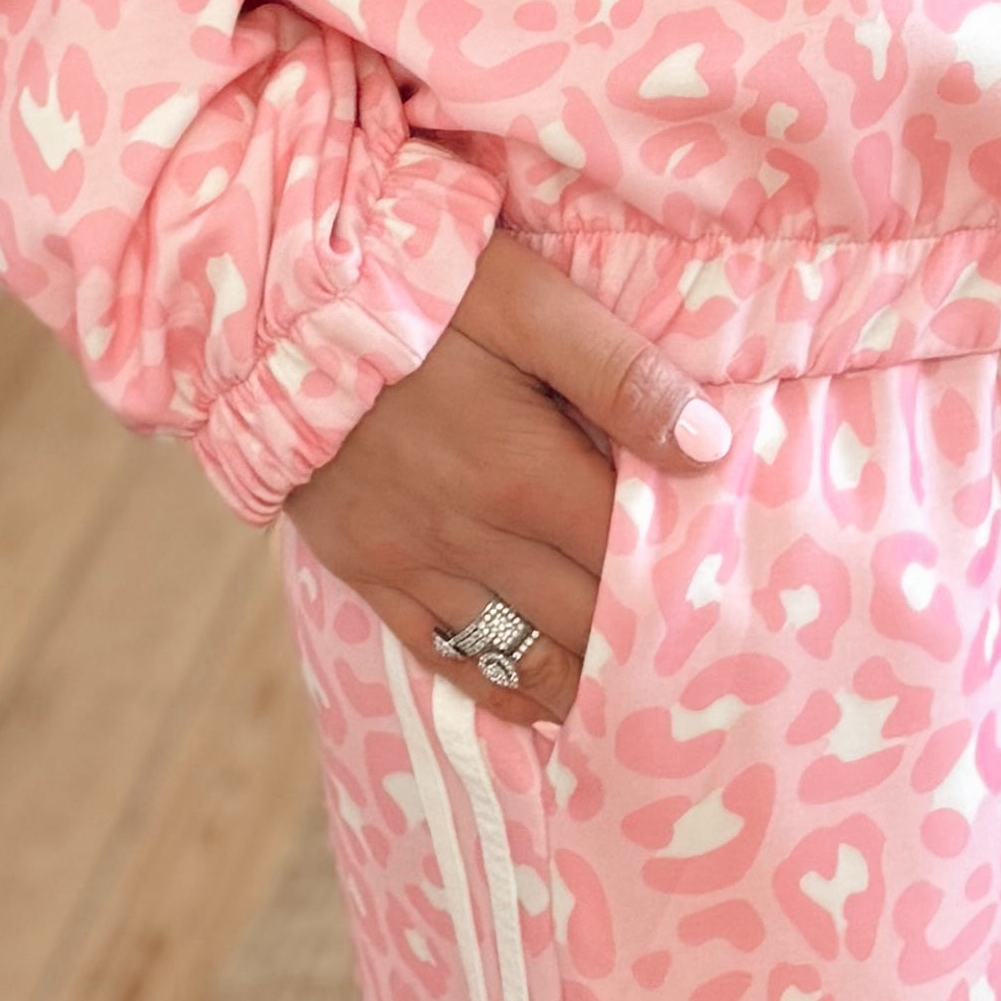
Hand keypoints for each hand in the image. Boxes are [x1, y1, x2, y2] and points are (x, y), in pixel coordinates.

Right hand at [281, 231, 730, 729]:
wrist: (270, 310)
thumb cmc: (416, 289)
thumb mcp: (529, 301)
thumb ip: (620, 374)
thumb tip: (709, 448)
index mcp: (523, 473)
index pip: (625, 555)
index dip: (682, 586)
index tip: (730, 610)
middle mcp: (471, 538)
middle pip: (580, 617)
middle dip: (641, 647)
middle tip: (702, 673)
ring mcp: (410, 561)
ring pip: (516, 651)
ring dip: (578, 682)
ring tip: (637, 711)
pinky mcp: (364, 568)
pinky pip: (439, 653)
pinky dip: (495, 686)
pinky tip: (536, 708)